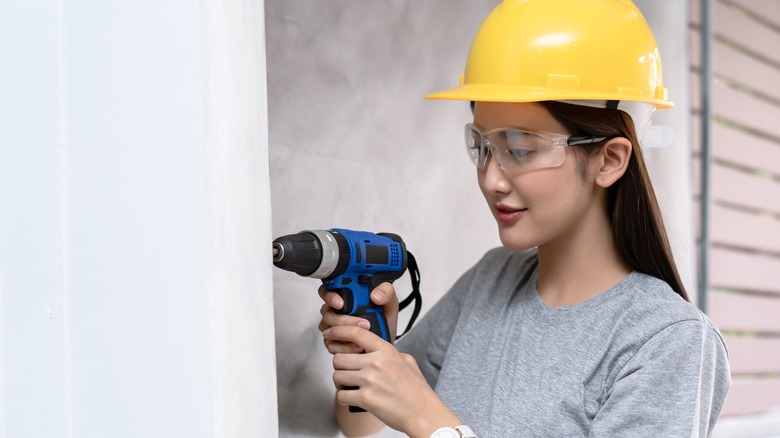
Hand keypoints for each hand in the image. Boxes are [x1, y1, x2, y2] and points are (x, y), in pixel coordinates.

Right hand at [318, 282, 398, 353]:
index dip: (330, 296)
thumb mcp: (389, 304)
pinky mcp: (333, 343)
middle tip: (363, 323)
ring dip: (347, 334)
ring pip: (329, 329)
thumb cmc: (383, 323)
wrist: (383, 346)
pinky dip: (346, 347)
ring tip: (365, 335)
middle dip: (344, 319)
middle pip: (327, 312)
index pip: (328, 291)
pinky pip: (332, 345)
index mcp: (345, 297)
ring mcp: (332, 328)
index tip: (340, 303)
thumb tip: (375, 295)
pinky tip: (358, 346)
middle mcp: (335, 312)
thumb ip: (386, 292)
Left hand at [324, 326, 458, 435]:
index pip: (356, 333)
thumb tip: (372, 348)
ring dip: (341, 383)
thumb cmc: (416, 390)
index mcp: (386, 350)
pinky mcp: (365, 399)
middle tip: (349, 373)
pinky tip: (353, 399)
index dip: (338, 331)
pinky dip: (344, 399)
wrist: (423, 414)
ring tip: (352, 387)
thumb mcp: (406, 361)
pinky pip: (341, 395)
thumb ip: (387, 352)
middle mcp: (376, 362)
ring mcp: (370, 380)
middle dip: (341, 366)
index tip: (330, 333)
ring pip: (337, 376)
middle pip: (339, 358)